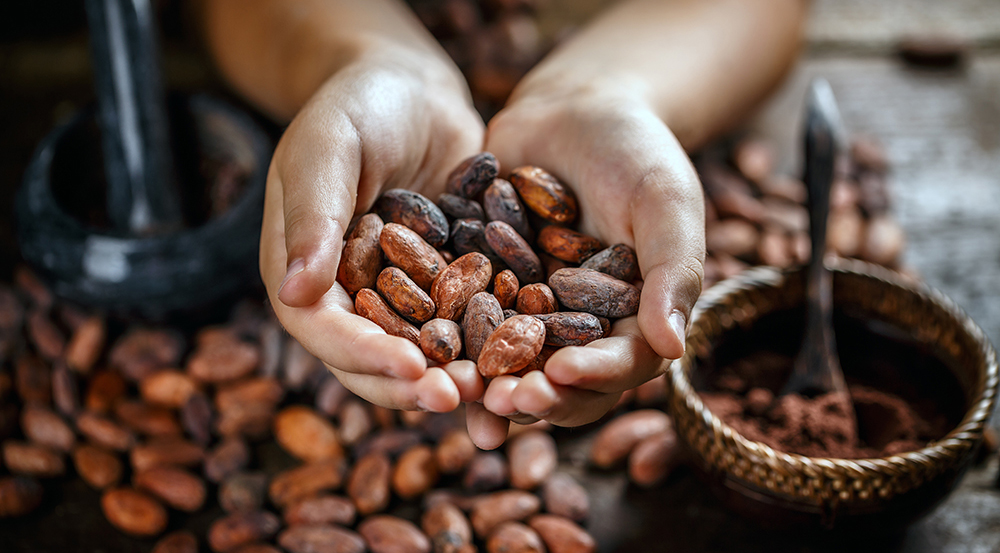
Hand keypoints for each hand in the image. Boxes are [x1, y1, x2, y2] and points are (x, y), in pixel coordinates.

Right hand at [259, 50, 485, 412]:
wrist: (412, 86)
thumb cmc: (358, 104)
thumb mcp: (329, 146)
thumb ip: (314, 214)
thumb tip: (295, 294)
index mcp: (304, 270)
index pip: (323, 329)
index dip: (363, 355)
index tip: (411, 371)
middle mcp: (348, 295)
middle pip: (371, 358)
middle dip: (413, 384)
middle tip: (462, 398)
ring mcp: (399, 295)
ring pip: (421, 353)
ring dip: (454, 378)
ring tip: (495, 392)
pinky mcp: (445, 286)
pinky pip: (462, 325)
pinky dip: (488, 346)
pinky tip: (525, 360)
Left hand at [468, 87, 705, 446]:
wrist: (574, 107)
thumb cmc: (636, 151)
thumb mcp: (666, 202)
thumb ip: (674, 272)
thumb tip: (674, 349)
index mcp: (630, 321)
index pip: (617, 365)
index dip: (592, 377)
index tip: (562, 375)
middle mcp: (575, 329)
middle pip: (555, 379)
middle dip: (529, 394)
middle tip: (498, 402)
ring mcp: (524, 311)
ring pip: (502, 361)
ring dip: (479, 381)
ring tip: (452, 388)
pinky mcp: (480, 288)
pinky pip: (457, 317)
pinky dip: (437, 332)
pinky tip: (411, 340)